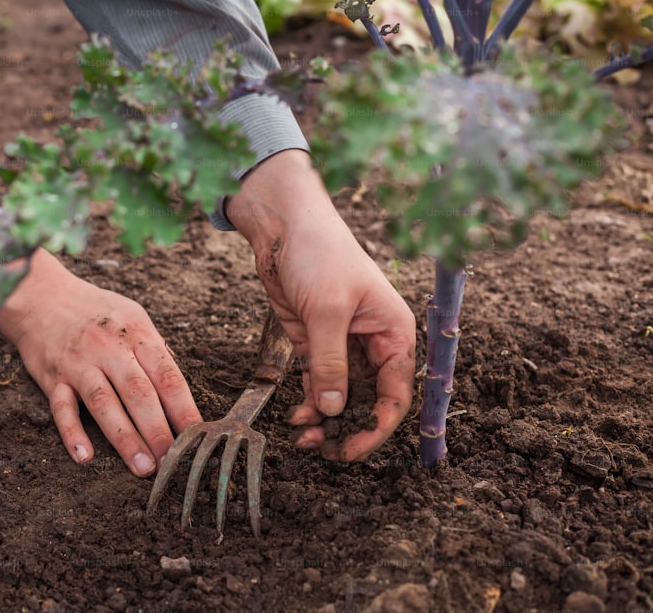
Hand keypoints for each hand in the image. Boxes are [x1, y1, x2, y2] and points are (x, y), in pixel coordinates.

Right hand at [0, 249, 201, 475]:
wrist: (40, 295)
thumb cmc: (94, 309)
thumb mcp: (133, 315)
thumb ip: (156, 349)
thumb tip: (179, 386)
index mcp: (136, 333)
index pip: (167, 376)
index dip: (184, 408)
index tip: (197, 436)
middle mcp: (109, 348)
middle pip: (139, 393)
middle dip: (159, 431)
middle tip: (173, 463)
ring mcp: (79, 364)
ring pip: (104, 404)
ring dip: (125, 439)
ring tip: (142, 467)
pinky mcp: (52, 377)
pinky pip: (62, 408)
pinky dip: (72, 433)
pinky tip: (84, 456)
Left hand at [226, 150, 416, 460]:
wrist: (283, 228)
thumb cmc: (319, 255)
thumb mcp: (326, 311)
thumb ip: (331, 363)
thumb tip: (334, 410)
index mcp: (395, 332)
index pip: (395, 394)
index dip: (376, 427)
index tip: (351, 449)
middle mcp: (375, 342)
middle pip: (369, 400)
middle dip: (347, 426)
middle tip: (323, 450)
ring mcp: (344, 344)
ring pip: (342, 395)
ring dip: (325, 418)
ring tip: (302, 437)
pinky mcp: (317, 342)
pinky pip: (320, 381)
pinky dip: (311, 400)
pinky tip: (297, 415)